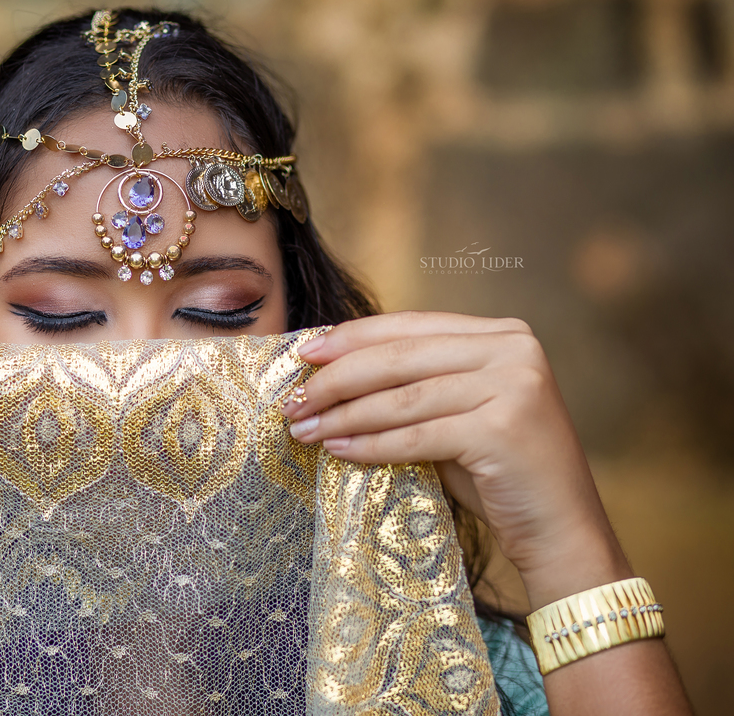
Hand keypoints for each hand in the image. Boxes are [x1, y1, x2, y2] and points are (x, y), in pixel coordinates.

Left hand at [283, 311, 630, 607]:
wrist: (561, 531)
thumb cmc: (499, 472)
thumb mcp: (458, 411)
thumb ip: (414, 383)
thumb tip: (330, 369)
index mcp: (504, 333)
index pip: (411, 326)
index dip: (353, 337)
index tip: (304, 353)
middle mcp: (514, 349)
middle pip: (399, 358)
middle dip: (337, 378)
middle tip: (294, 399)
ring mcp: (513, 387)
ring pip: (401, 398)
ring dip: (343, 414)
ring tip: (304, 428)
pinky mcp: (501, 430)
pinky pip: (415, 435)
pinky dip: (370, 443)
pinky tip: (337, 448)